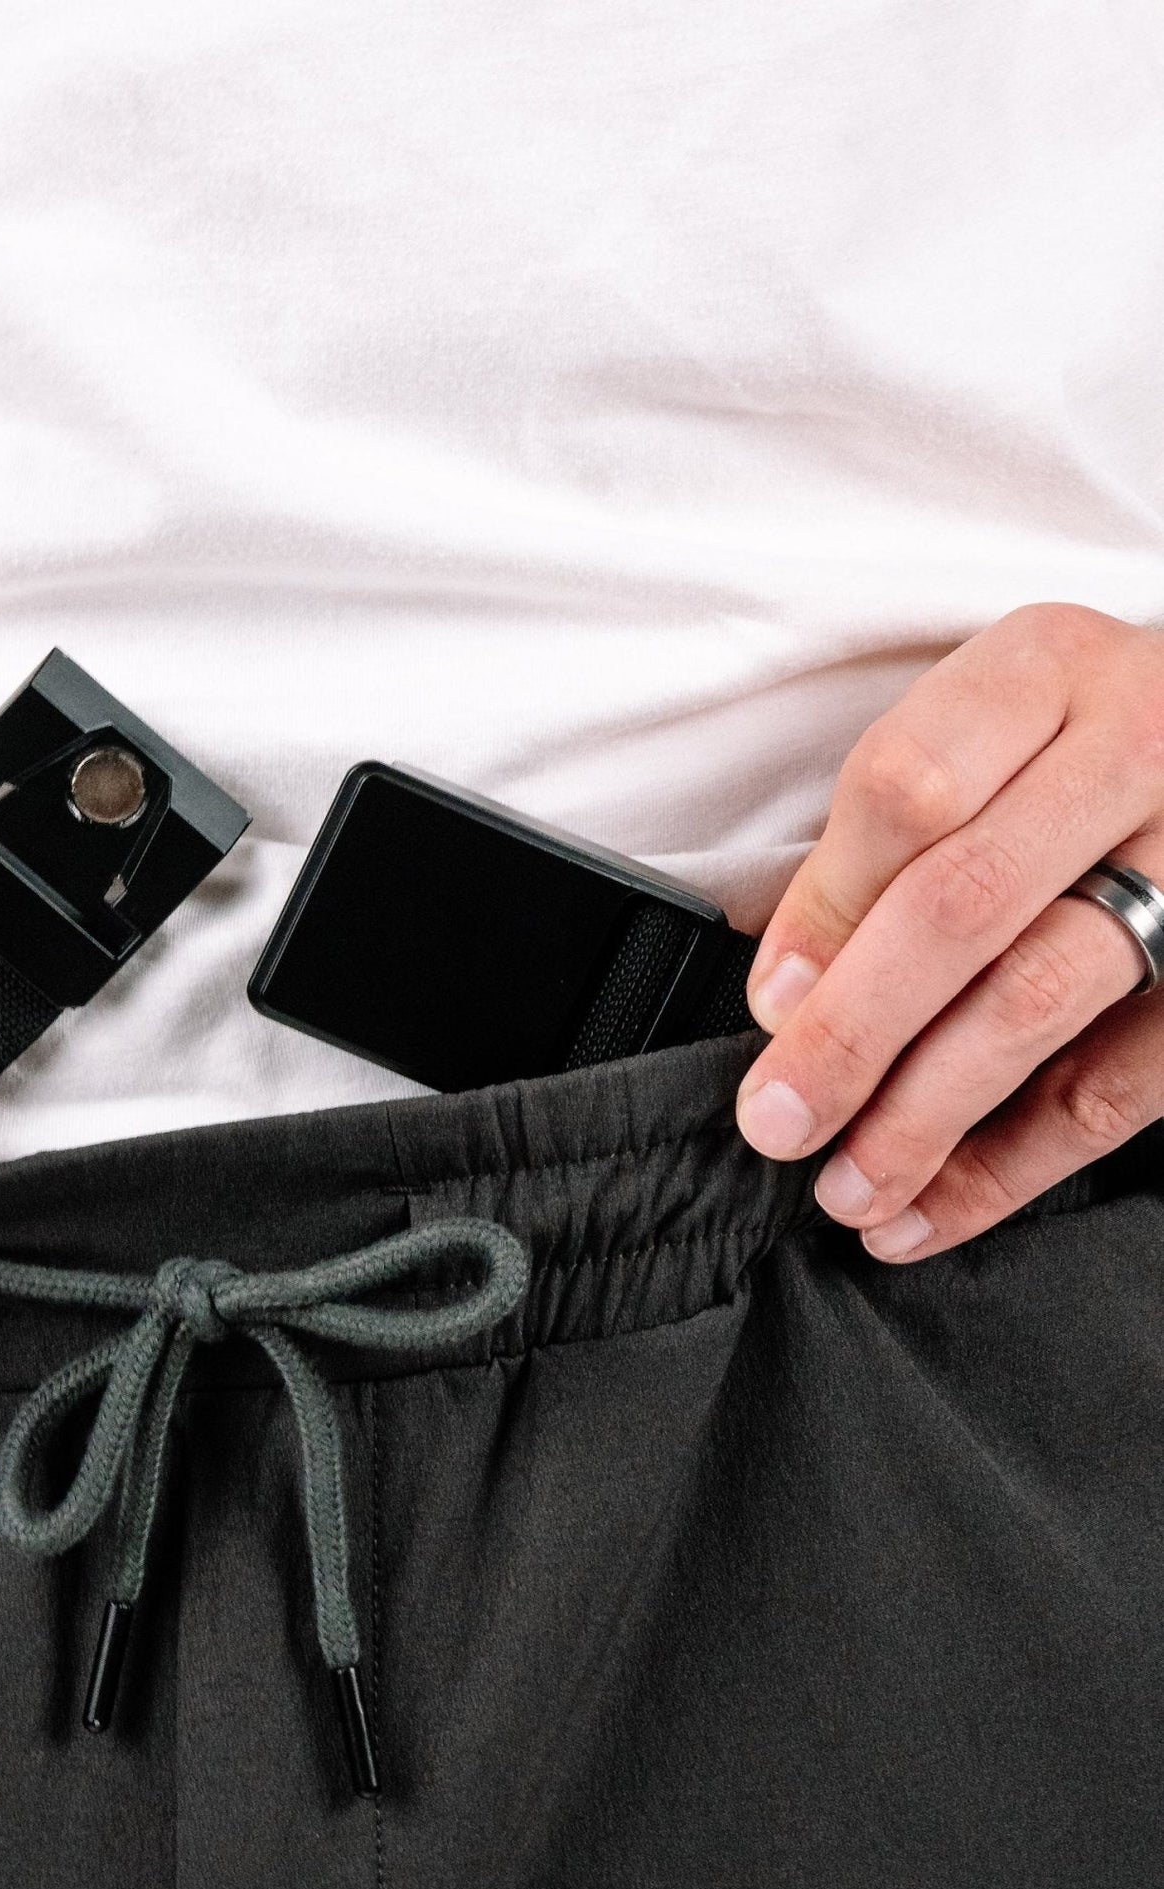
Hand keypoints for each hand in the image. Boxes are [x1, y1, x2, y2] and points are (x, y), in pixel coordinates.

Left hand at [736, 604, 1163, 1261]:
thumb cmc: (1069, 743)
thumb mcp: (986, 726)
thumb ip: (890, 834)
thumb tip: (785, 992)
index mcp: (1045, 671)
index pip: (911, 788)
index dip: (827, 909)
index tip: (769, 1004)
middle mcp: (1136, 747)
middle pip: (967, 905)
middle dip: (854, 1034)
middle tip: (779, 1122)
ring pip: (1044, 999)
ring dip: (928, 1118)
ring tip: (849, 1190)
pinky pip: (1122, 1086)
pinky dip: (1016, 1164)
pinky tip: (935, 1210)